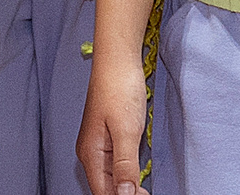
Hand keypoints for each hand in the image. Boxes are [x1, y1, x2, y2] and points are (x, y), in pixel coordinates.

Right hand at [77, 54, 151, 194]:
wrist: (118, 59)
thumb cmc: (119, 88)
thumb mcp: (126, 130)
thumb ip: (125, 166)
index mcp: (90, 153)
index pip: (103, 193)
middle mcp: (91, 152)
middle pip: (106, 187)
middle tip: (148, 194)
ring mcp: (99, 144)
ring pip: (111, 178)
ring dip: (127, 188)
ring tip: (146, 191)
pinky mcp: (108, 137)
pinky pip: (116, 164)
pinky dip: (127, 175)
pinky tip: (139, 177)